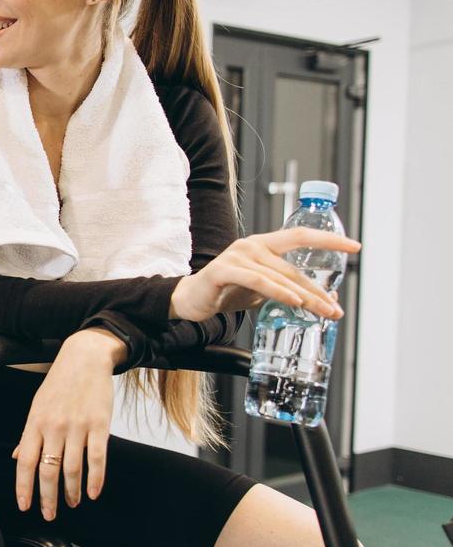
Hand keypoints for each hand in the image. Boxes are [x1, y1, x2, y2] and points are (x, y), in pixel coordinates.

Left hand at [13, 332, 116, 520]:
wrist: (84, 358)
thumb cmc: (59, 385)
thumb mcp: (37, 407)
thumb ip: (29, 435)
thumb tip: (18, 458)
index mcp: (35, 423)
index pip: (26, 462)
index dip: (24, 487)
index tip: (25, 507)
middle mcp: (54, 427)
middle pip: (48, 470)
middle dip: (48, 497)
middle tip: (49, 515)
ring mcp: (77, 426)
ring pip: (72, 469)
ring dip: (72, 491)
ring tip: (73, 503)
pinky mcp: (99, 425)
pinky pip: (97, 458)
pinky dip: (96, 479)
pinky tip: (94, 492)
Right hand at [169, 228, 359, 322]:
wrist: (192, 300)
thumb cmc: (227, 290)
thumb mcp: (262, 288)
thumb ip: (286, 287)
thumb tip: (323, 297)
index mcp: (263, 245)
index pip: (300, 236)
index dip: (329, 239)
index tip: (354, 247)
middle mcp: (251, 246)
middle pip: (293, 267)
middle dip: (318, 289)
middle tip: (335, 308)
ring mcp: (237, 256)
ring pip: (280, 276)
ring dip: (304, 295)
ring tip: (322, 310)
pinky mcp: (224, 271)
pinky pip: (258, 281)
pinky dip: (278, 291)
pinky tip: (294, 300)